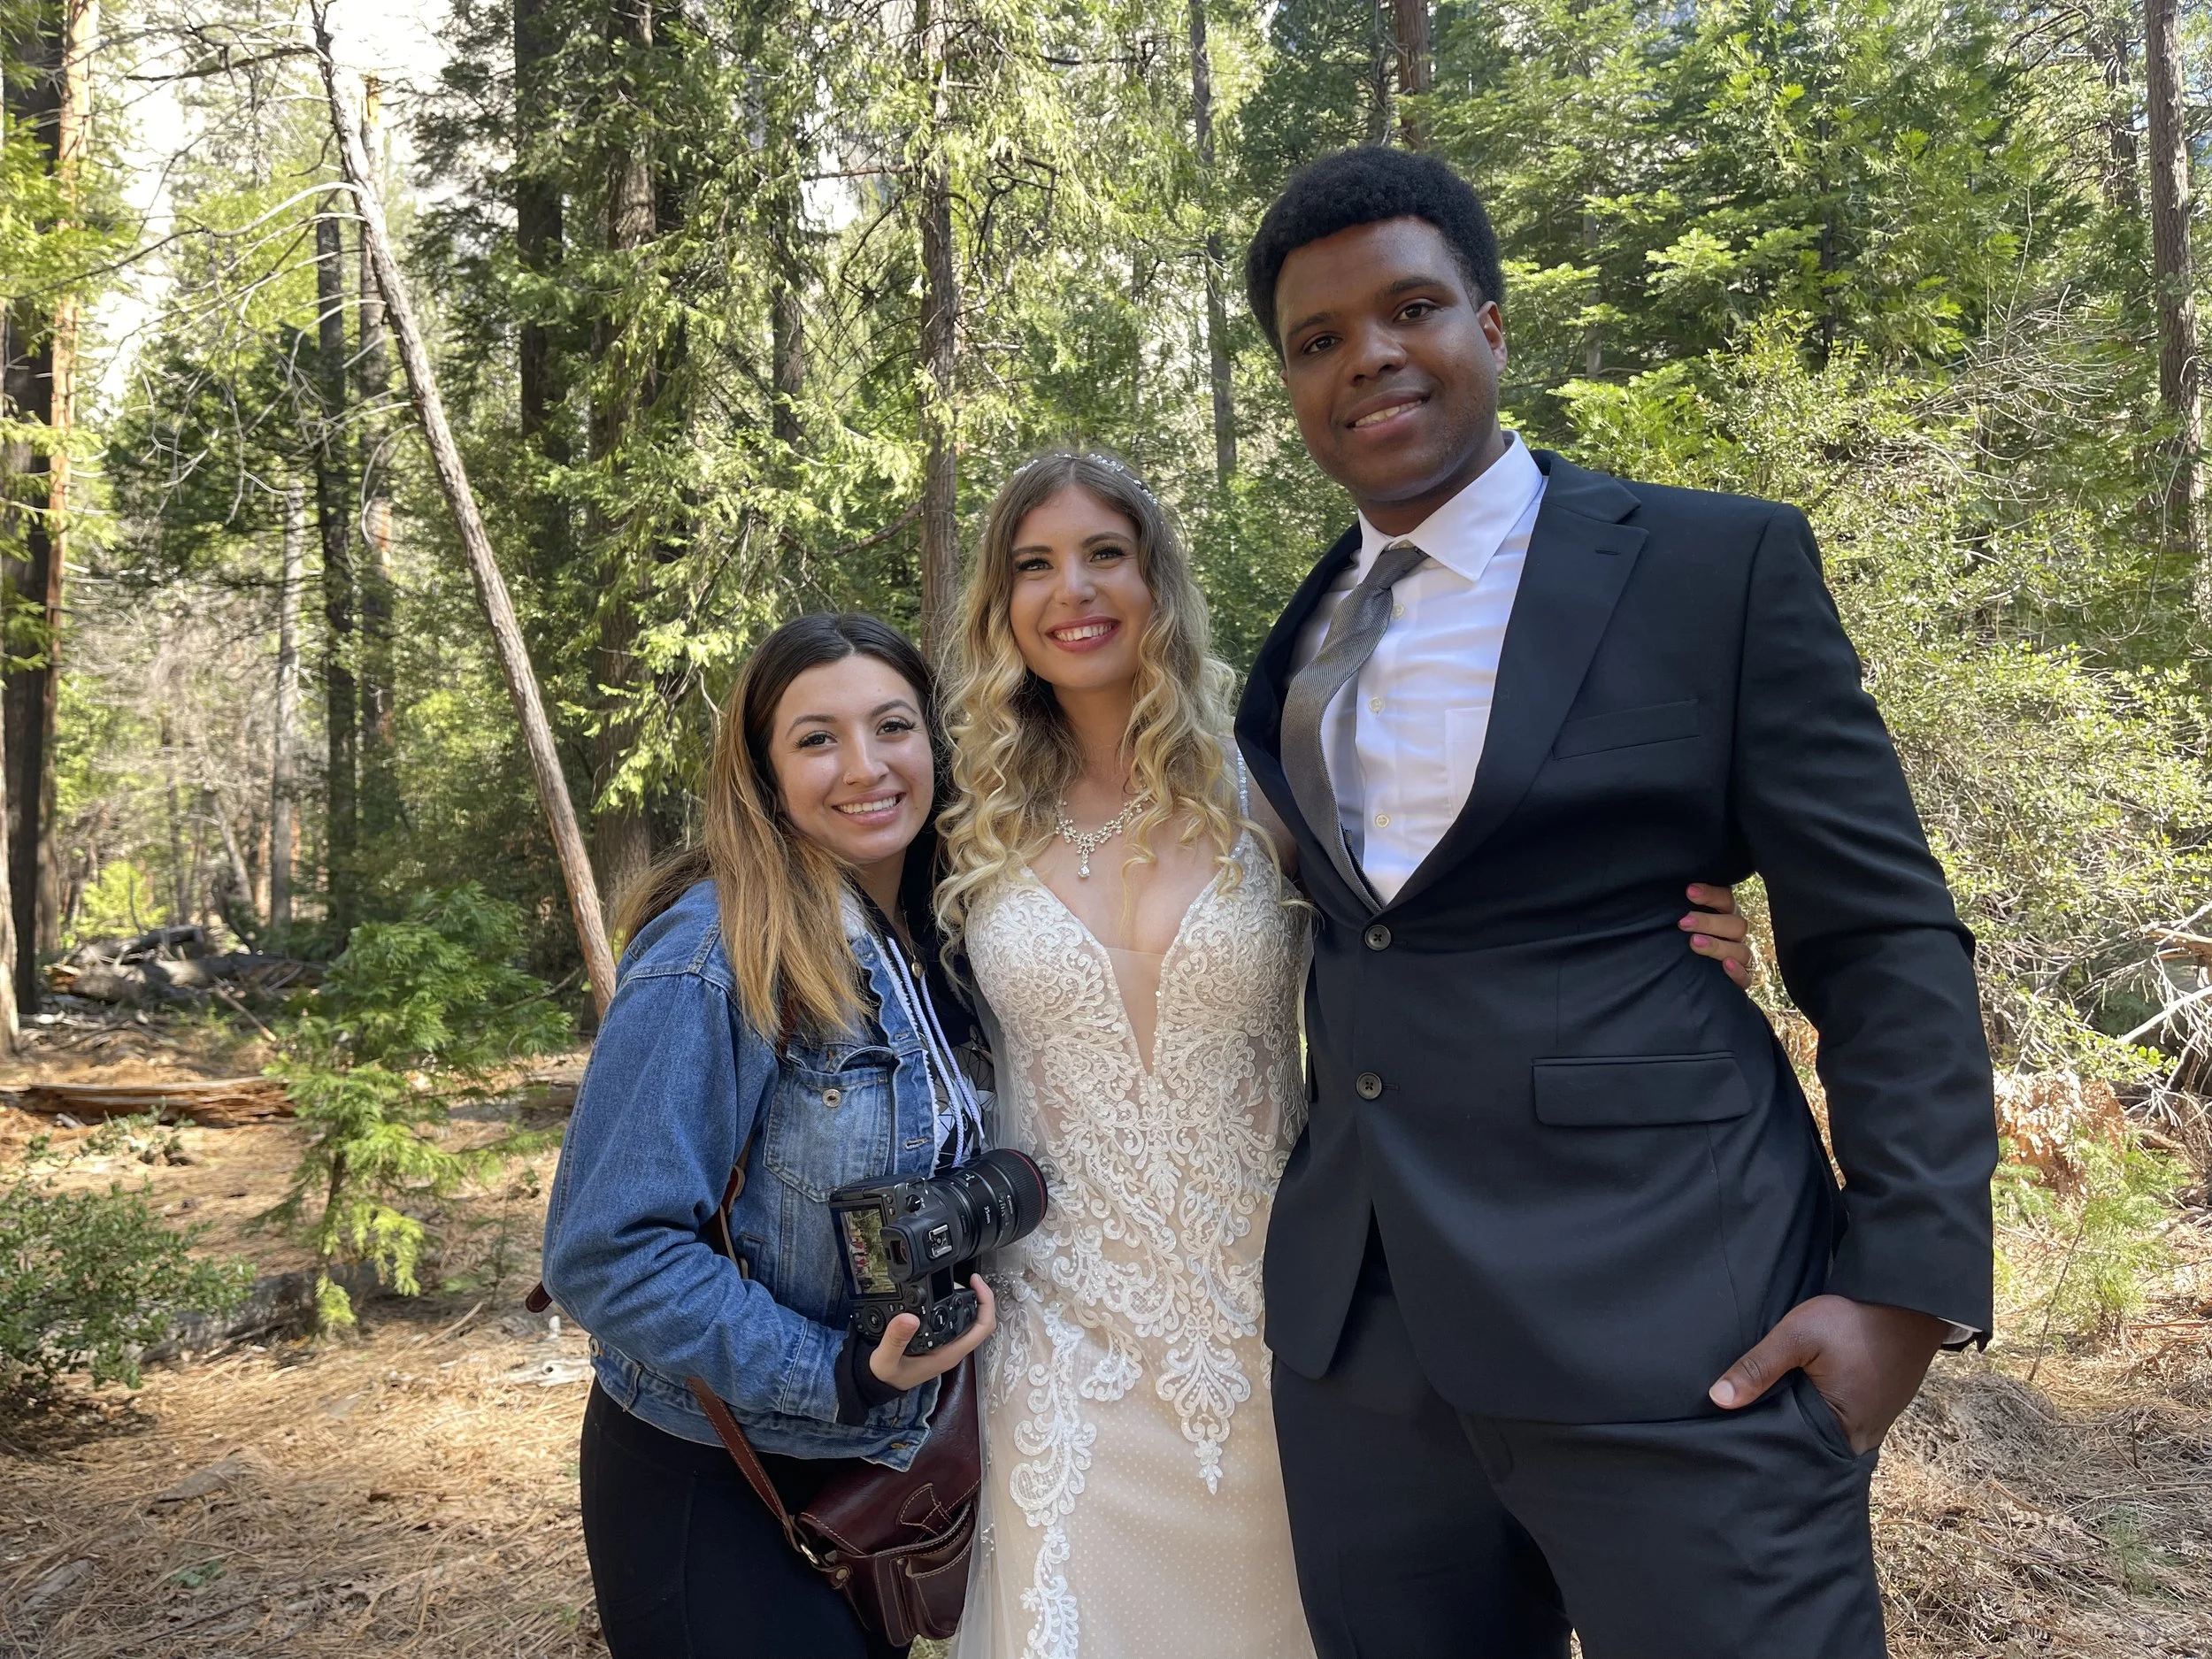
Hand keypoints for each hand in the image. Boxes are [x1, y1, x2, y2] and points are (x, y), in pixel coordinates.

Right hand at [868, 1275, 996, 1389]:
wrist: (881, 1384)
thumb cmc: (887, 1375)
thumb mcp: (886, 1359)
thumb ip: (895, 1339)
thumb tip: (910, 1317)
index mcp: (949, 1353)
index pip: (982, 1327)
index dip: (985, 1302)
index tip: (975, 1282)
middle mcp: (953, 1349)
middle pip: (981, 1321)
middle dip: (980, 1297)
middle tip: (968, 1278)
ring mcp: (948, 1346)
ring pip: (971, 1321)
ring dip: (971, 1301)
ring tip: (960, 1282)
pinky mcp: (940, 1342)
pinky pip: (957, 1322)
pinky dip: (957, 1306)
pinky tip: (947, 1295)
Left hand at [1680, 883, 1753, 985]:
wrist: (1683, 977)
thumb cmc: (1678, 940)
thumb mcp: (1678, 924)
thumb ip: (1677, 911)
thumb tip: (1655, 898)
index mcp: (1724, 915)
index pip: (1726, 899)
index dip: (1711, 894)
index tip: (1690, 891)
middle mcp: (1734, 935)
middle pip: (1736, 924)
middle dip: (1710, 922)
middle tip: (1684, 923)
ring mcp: (1739, 958)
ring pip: (1741, 950)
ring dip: (1718, 946)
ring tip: (1694, 943)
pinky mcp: (1741, 980)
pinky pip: (1747, 977)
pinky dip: (1738, 972)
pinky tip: (1726, 965)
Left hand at [1709, 1294, 1947, 1453]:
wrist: (1908, 1300)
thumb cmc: (1855, 1319)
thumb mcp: (1798, 1335)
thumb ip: (1758, 1366)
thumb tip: (1718, 1399)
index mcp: (1845, 1432)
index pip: (1793, 1453)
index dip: (1765, 1444)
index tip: (1736, 1438)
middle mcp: (1863, 1440)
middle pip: (1810, 1448)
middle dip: (1781, 1436)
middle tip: (1744, 1427)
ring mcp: (1875, 1425)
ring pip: (1826, 1434)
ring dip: (1802, 1422)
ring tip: (1767, 1412)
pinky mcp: (1879, 1409)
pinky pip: (1842, 1421)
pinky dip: (1822, 1412)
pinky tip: (1800, 1399)